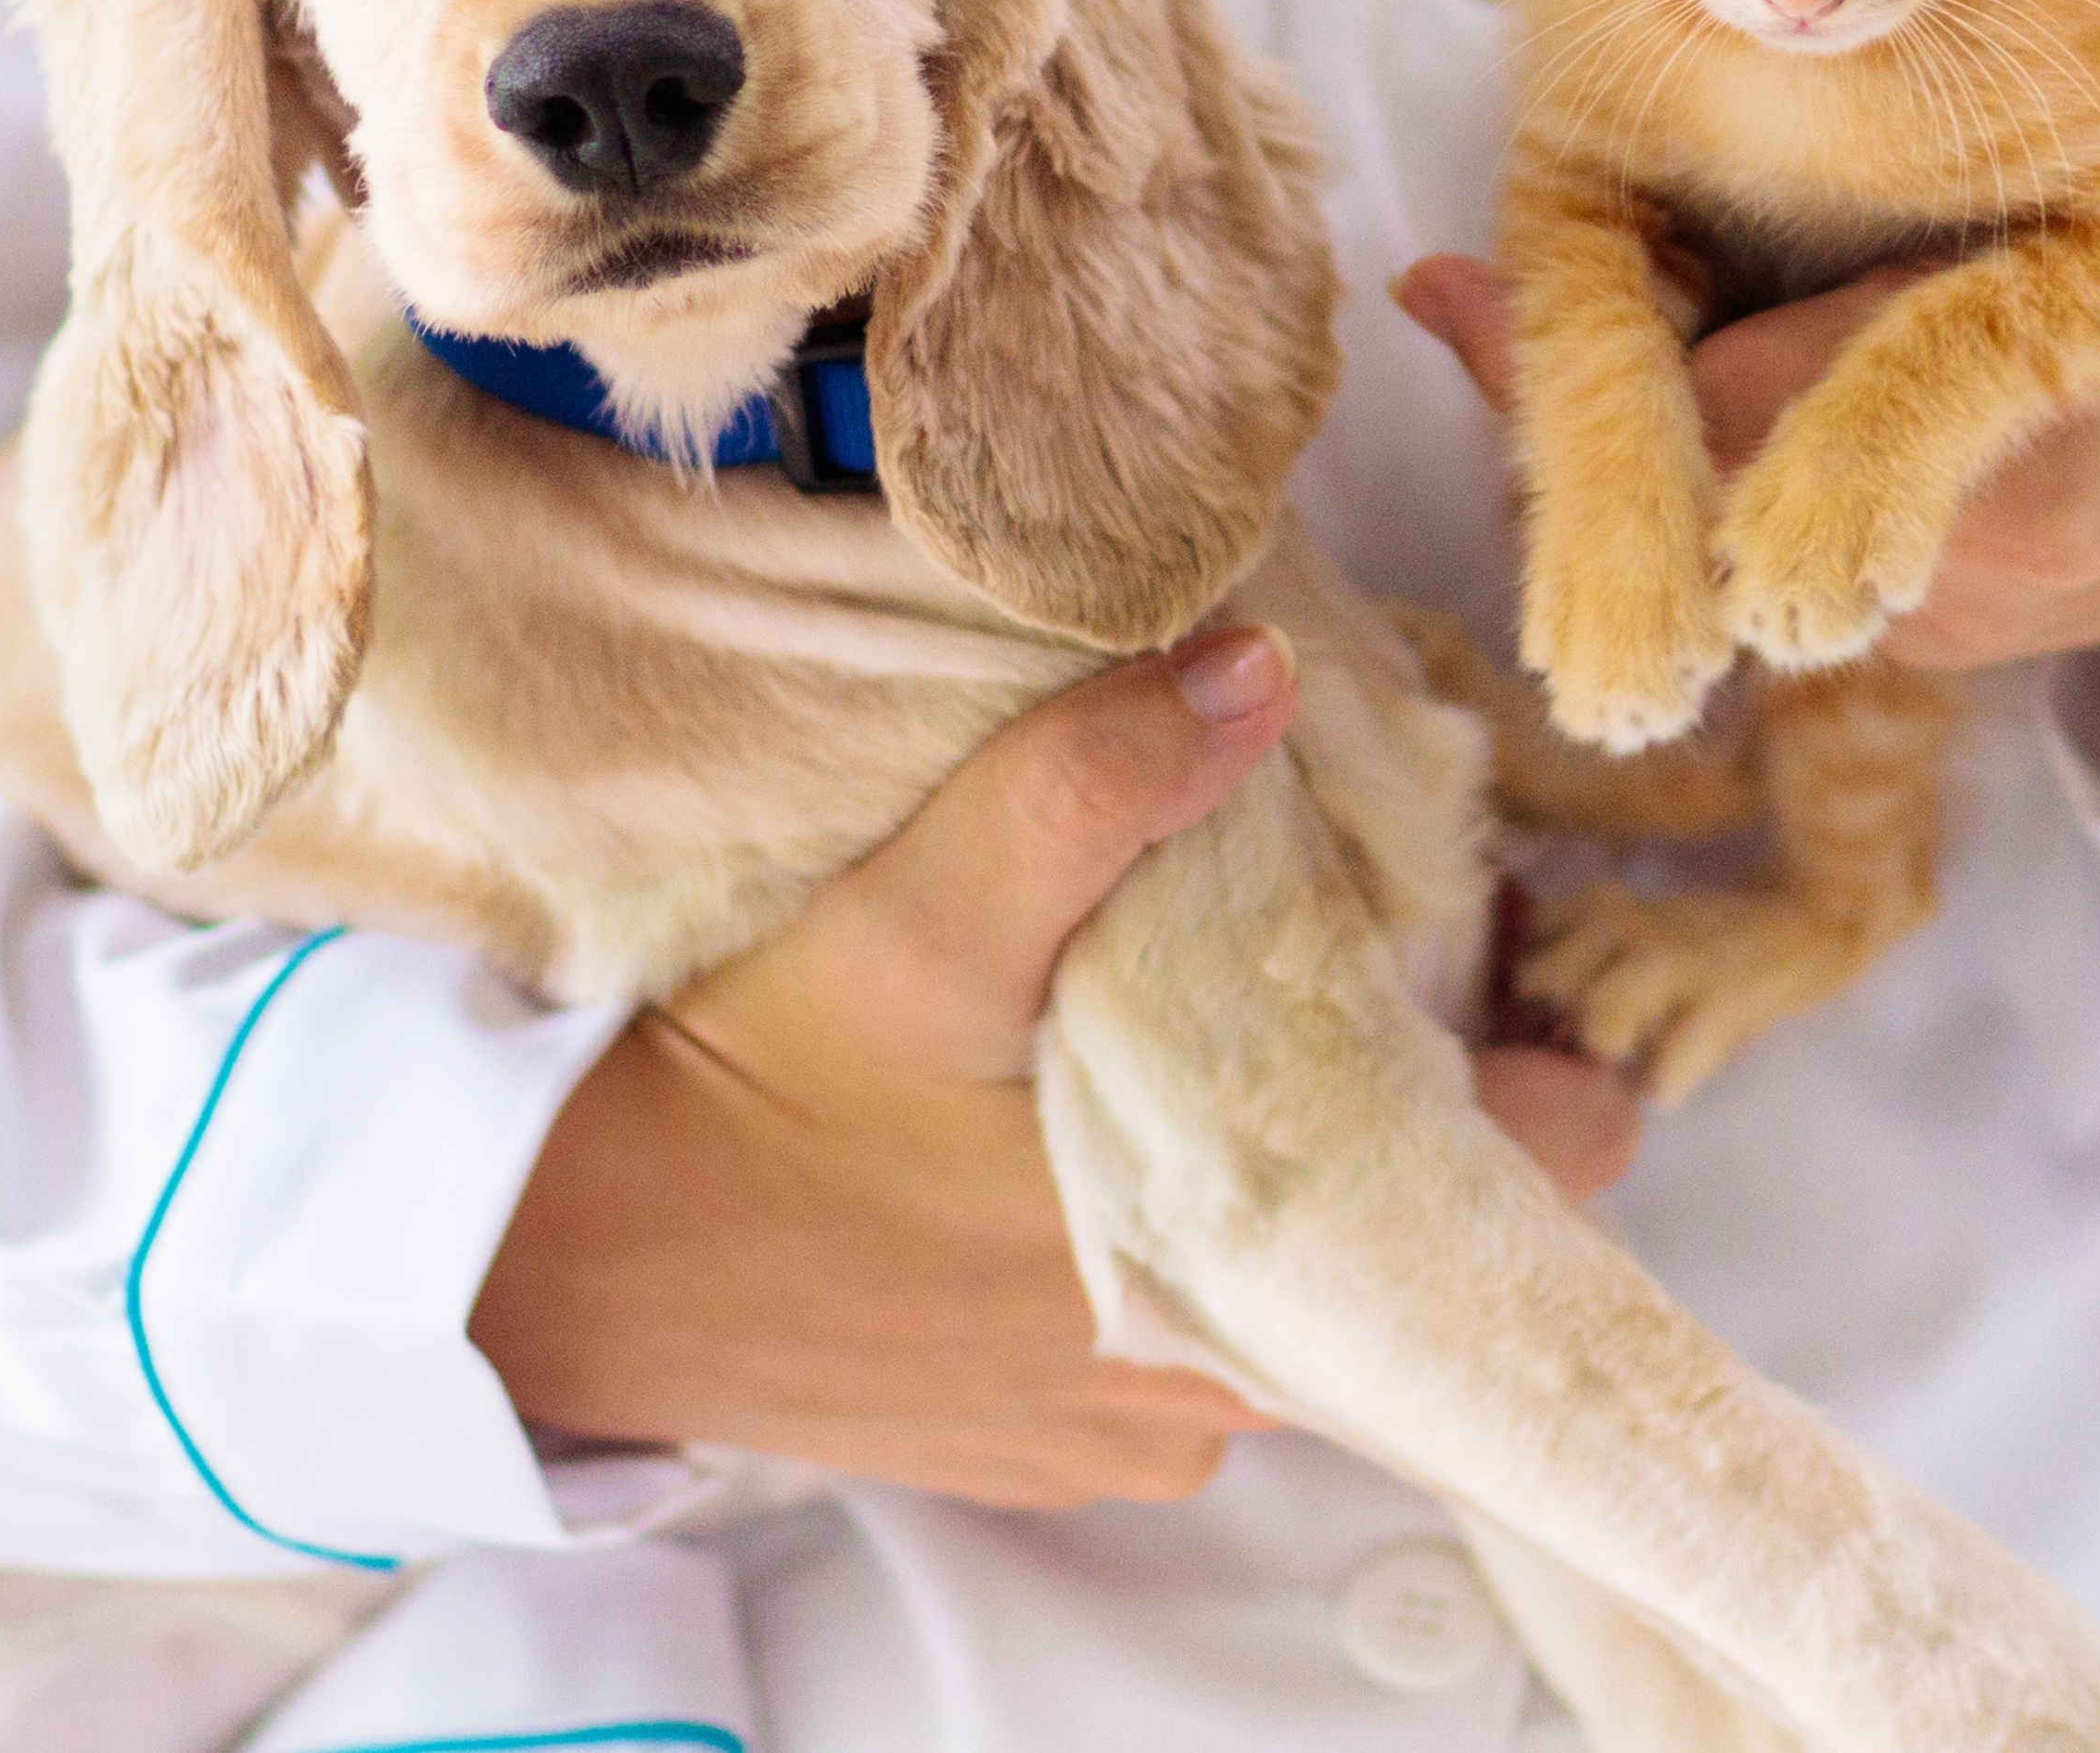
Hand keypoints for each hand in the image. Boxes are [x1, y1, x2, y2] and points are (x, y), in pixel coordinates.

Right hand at [0, 462, 1641, 1499]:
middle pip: (1423, 1216)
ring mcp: (1134, 1421)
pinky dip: (1180, 1208)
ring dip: (1292, 1137)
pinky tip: (1106, 1095)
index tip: (1504, 928)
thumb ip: (1086, 791)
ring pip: (1303, 1265)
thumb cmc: (739, 1101)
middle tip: (1367, 916)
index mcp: (1242, 1272)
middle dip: (1415, 1074)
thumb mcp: (909, 918)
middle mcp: (1220, 1386)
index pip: (1535, 1172)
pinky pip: (1186, 1314)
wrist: (555, 1271)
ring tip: (1239, 981)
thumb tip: (1253, 669)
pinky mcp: (1050, 1430)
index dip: (1544, 1042)